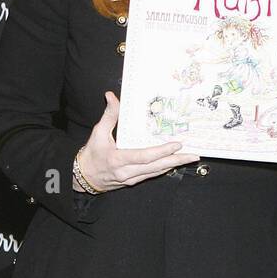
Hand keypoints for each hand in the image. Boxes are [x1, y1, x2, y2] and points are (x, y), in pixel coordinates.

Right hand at [76, 91, 199, 191]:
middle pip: (156, 167)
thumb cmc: (91, 154)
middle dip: (177, 160)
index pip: (144, 156)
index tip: (177, 144)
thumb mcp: (98, 133)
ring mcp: (131, 178)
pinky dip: (164, 168)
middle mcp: (127, 172)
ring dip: (174, 165)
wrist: (83, 177)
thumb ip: (109, 115)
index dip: (162, 151)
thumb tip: (112, 96)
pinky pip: (152, 174)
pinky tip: (174, 163)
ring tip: (189, 158)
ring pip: (156, 172)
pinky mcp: (133, 181)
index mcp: (118, 159)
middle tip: (193, 155)